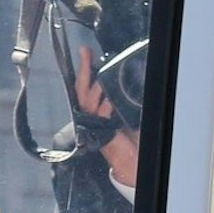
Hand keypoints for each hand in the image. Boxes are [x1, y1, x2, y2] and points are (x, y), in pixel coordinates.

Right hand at [76, 47, 138, 187]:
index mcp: (96, 109)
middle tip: (86, 53)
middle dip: (84, 69)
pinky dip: (107, 106)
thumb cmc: (130, 139)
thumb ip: (120, 98)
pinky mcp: (102, 133)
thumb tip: (129, 79)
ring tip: (104, 77)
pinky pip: (102, 115)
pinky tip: (111, 101)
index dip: (84, 68)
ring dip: (98, 88)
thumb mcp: (125, 112)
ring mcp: (95, 124)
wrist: (131, 161)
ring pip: (90, 99)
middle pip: (82, 89)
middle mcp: (92, 115)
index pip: (86, 84)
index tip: (85, 51)